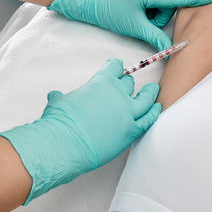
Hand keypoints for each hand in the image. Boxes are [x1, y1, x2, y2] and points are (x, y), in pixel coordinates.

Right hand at [0, 59, 160, 203]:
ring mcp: (127, 113)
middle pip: (129, 83)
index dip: (116, 67)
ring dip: (150, 94)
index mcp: (101, 83)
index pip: (114, 67)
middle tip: (129, 85)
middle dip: (128, 83)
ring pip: (146, 99)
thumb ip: (61, 98)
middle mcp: (117, 94)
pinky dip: (153, 113)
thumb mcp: (58, 103)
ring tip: (153, 91)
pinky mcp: (131, 131)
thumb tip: (54, 95)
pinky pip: (148, 120)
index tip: (117, 68)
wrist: (65, 143)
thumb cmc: (60, 121)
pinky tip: (156, 109)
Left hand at [48, 0, 211, 49]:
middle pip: (169, 3)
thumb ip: (153, 37)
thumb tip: (168, 50)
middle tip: (141, 20)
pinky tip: (136, 2)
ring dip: (154, 8)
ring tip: (136, 10)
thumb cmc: (110, 11)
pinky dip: (150, 0)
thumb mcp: (132, 27)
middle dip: (159, 15)